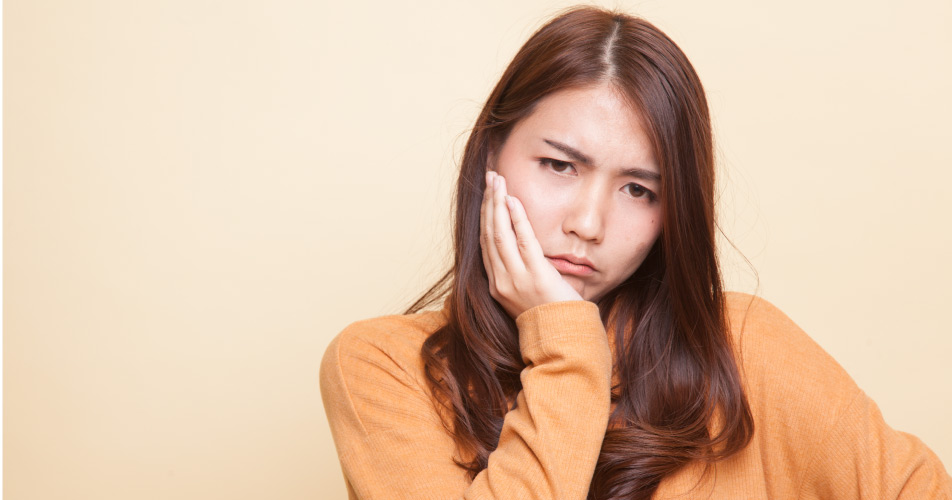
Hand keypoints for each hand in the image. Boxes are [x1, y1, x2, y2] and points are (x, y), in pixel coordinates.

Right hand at [480, 170, 583, 318]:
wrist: (563, 337)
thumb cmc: (550, 315)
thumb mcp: (526, 293)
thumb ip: (519, 271)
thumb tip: (520, 246)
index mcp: (496, 284)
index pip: (485, 242)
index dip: (485, 215)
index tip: (488, 193)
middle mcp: (501, 280)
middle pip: (488, 233)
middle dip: (488, 202)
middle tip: (491, 177)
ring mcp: (516, 278)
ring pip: (499, 234)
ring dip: (498, 204)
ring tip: (498, 181)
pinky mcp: (536, 275)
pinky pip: (523, 242)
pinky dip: (516, 220)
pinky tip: (513, 201)